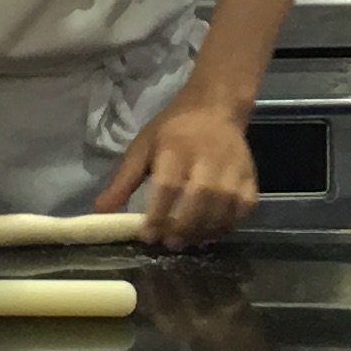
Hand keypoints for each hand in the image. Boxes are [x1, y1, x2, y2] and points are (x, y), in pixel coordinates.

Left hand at [98, 90, 259, 246]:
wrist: (215, 108)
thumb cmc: (173, 130)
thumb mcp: (142, 147)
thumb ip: (123, 182)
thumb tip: (100, 212)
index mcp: (177, 147)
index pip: (168, 184)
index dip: (158, 213)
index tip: (146, 234)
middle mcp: (208, 157)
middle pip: (201, 197)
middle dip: (183, 225)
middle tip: (168, 242)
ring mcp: (234, 167)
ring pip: (225, 206)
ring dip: (205, 230)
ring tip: (187, 241)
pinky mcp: (250, 176)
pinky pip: (244, 207)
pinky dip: (229, 225)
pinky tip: (211, 233)